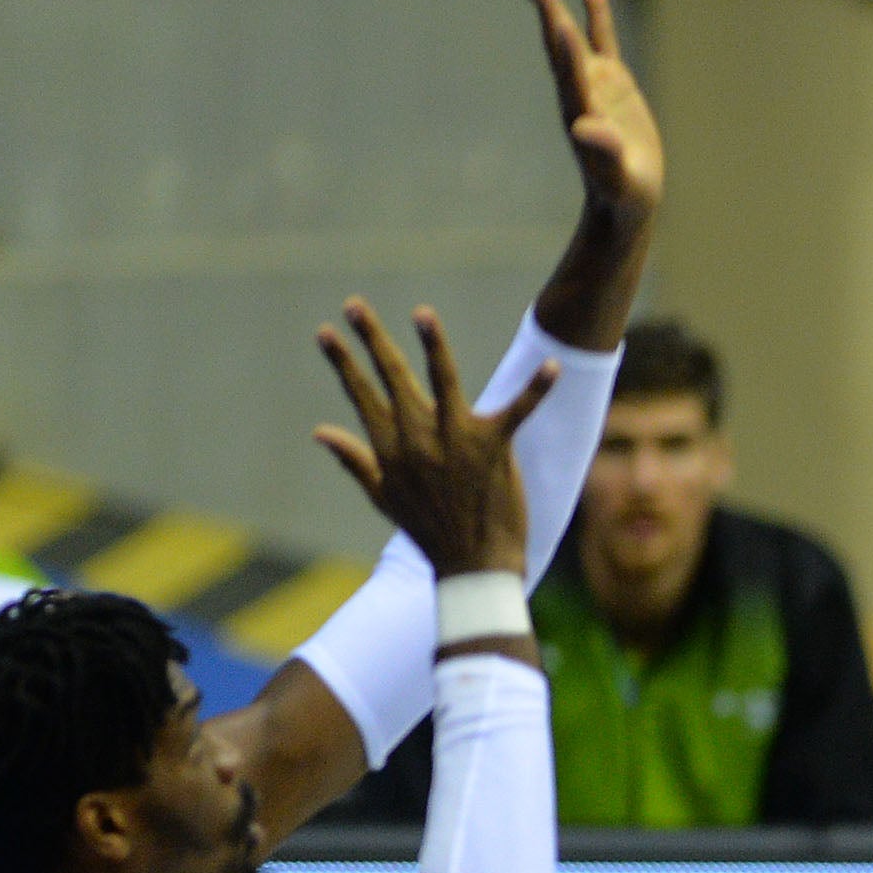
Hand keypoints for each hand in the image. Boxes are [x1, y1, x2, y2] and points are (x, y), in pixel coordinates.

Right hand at [314, 300, 549, 577]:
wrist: (474, 568)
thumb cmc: (429, 533)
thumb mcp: (384, 497)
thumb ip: (354, 459)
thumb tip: (320, 431)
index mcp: (391, 450)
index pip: (361, 397)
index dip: (344, 364)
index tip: (325, 333)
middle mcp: (419, 441)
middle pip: (393, 379)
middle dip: (372, 340)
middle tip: (353, 305)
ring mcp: (456, 443)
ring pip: (443, 382)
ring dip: (433, 346)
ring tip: (422, 313)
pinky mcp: (494, 449)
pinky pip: (518, 412)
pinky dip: (537, 389)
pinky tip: (552, 365)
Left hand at [515, 0, 661, 237]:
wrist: (623, 198)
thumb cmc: (622, 193)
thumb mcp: (618, 178)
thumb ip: (603, 154)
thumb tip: (585, 128)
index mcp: (581, 114)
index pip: (572, 77)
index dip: (568, 52)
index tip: (560, 22)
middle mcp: (579, 91)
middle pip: (557, 43)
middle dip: (543, 9)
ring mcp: (593, 81)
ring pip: (569, 33)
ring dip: (550, 2)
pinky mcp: (610, 79)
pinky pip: (600, 36)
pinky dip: (593, 9)